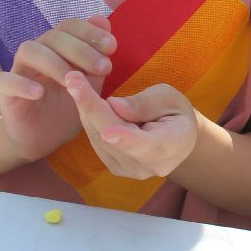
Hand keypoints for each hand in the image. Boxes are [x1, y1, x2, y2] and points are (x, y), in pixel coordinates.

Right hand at [0, 16, 114, 162]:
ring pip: (29, 50)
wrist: (44, 137)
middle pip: (53, 36)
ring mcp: (19, 69)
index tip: (112, 47)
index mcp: (58, 46)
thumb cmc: (68, 105)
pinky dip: (21, 83)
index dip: (89, 31)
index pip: (70, 26)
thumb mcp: (90, 82)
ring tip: (73, 81)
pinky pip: (4, 80)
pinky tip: (39, 92)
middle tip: (104, 67)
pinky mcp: (3, 91)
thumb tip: (103, 21)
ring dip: (54, 62)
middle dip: (80, 49)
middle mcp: (38, 52)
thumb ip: (97, 55)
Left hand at [67, 74, 200, 178]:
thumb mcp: (169, 97)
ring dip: (85, 109)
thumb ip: (144, 103)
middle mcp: (149, 166)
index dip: (127, 140)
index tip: (107, 132)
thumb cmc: (175, 112)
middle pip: (114, 138)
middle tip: (73, 79)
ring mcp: (130, 171)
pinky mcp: (114, 167)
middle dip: (91, 108)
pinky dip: (89, 118)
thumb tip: (114, 105)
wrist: (177, 138)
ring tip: (75, 82)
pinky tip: (84, 99)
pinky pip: (96, 141)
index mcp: (172, 146)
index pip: (148, 146)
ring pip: (99, 138)